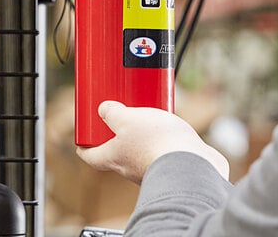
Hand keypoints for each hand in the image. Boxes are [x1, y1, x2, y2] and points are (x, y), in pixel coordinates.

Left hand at [76, 101, 228, 184]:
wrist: (196, 165)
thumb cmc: (157, 144)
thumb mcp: (127, 119)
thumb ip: (112, 113)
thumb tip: (103, 110)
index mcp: (114, 158)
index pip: (91, 157)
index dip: (84, 147)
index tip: (82, 140)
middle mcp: (131, 167)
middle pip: (116, 151)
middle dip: (116, 134)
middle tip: (118, 115)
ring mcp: (152, 167)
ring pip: (140, 149)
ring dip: (141, 134)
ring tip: (146, 114)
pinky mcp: (172, 165)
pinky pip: (161, 149)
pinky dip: (161, 137)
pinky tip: (168, 124)